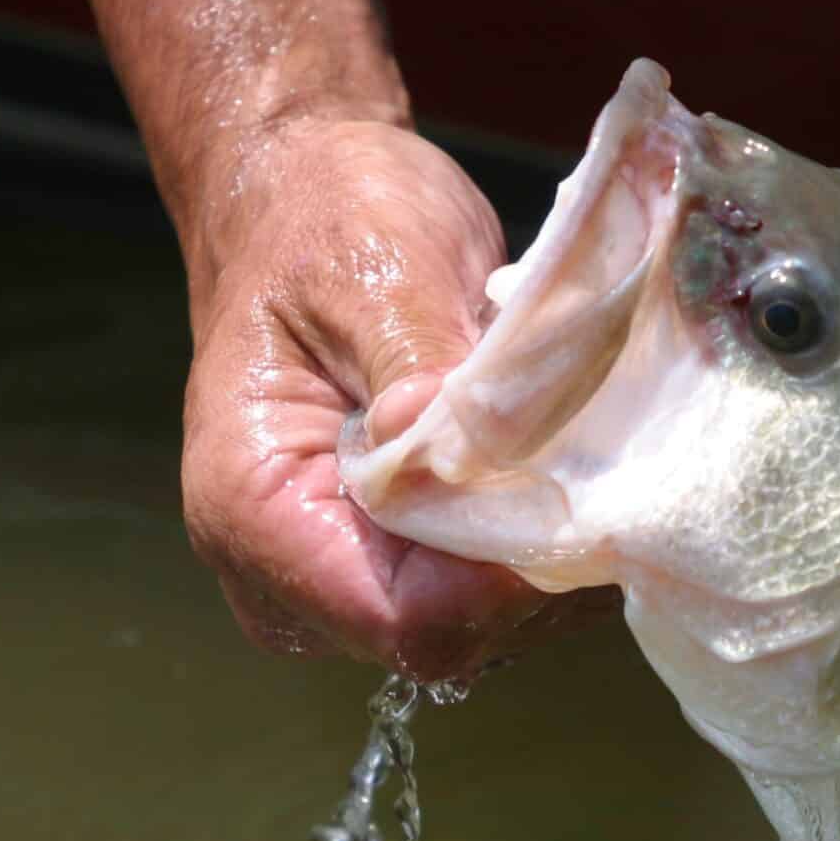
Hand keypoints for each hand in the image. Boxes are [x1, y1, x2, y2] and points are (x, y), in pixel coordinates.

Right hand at [178, 119, 583, 678]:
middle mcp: (280, 573)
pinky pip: (485, 597)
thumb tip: (452, 438)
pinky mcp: (387, 570)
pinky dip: (534, 541)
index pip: (402, 616)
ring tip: (556, 444)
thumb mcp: (378, 268)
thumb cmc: (325, 223)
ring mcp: (335, 582)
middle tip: (587, 455)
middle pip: (446, 636)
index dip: (503, 579)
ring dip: (542, 546)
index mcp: (251, 508)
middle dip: (533, 560)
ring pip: (481, 628)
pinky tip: (542, 464)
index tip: (576, 495)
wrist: (299, 203)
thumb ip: (417, 361)